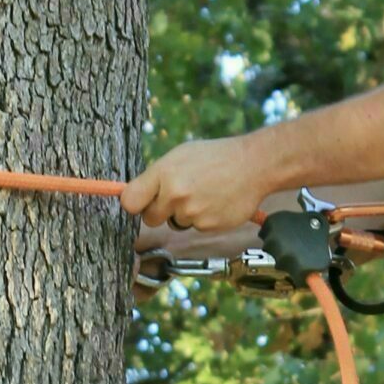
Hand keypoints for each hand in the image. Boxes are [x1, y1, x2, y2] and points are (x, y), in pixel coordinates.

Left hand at [120, 133, 279, 231]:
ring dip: (186, 214)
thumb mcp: (181, 155)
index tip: (139, 203)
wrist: (254, 165)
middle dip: (160, 211)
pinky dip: (204, 219)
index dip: (134, 204)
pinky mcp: (207, 226)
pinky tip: (216, 202)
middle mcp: (175, 194)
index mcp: (164, 173)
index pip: (130, 201)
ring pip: (175, 223)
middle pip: (150, 218)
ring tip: (205, 193)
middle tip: (179, 196)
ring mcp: (191, 212)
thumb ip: (157, 176)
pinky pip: (196, 228)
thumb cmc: (215, 157)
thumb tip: (134, 196)